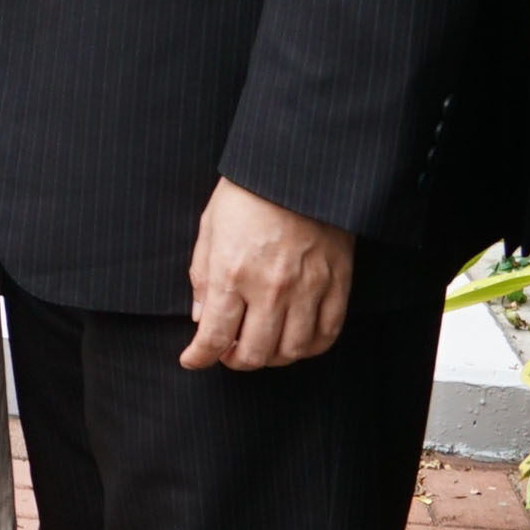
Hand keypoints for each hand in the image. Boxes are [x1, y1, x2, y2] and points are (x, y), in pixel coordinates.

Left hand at [181, 177, 354, 370]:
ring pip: (290, 351)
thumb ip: (202, 277)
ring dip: (271, 358)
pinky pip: (326, 334)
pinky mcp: (337, 283)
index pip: (213, 336)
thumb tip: (201, 318)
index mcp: (231, 273)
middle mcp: (270, 288)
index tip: (192, 360)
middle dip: (233, 361)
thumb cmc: (247, 194)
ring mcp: (307, 288)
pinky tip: (294, 340)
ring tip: (260, 346)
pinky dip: (309, 347)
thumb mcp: (209, 230)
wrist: (296, 168)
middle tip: (227, 353)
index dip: (198, 357)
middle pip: (253, 353)